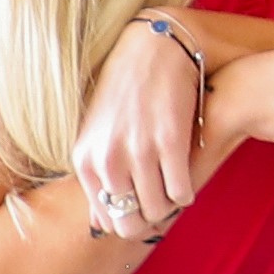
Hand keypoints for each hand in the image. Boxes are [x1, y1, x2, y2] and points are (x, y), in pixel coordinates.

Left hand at [73, 13, 204, 241]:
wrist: (155, 50)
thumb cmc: (127, 94)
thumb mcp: (98, 134)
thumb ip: (97, 176)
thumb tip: (101, 223)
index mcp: (86, 161)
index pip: (107, 221)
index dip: (129, 220)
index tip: (142, 207)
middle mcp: (108, 160)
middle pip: (131, 224)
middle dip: (148, 219)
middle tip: (160, 202)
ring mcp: (140, 151)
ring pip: (159, 210)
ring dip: (169, 204)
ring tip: (174, 187)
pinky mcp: (172, 141)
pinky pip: (182, 192)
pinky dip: (187, 192)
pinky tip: (187, 177)